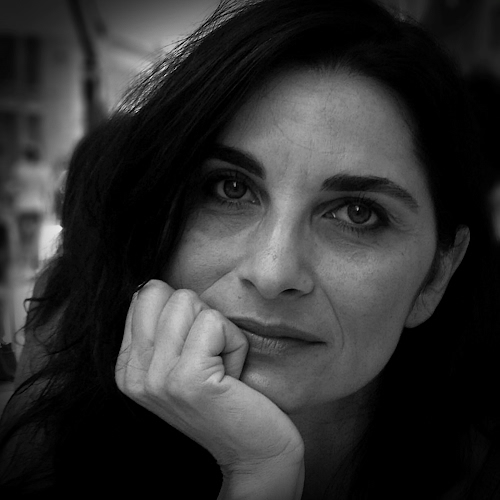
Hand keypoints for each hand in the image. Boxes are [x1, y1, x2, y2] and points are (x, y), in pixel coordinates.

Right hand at [115, 280, 303, 498]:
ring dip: (219, 329)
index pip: (145, 294)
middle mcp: (133, 373)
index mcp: (128, 365)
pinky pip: (214, 322)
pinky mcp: (188, 379)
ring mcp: (157, 378)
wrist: (254, 451)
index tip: (195, 350)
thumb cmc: (225, 396)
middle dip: (197, 314)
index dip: (183, 311)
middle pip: (161, 291)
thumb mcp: (180, 362)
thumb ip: (163, 329)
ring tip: (221, 367)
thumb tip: (156, 284)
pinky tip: (233, 375)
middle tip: (210, 355)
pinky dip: (234, 342)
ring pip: (188, 301)